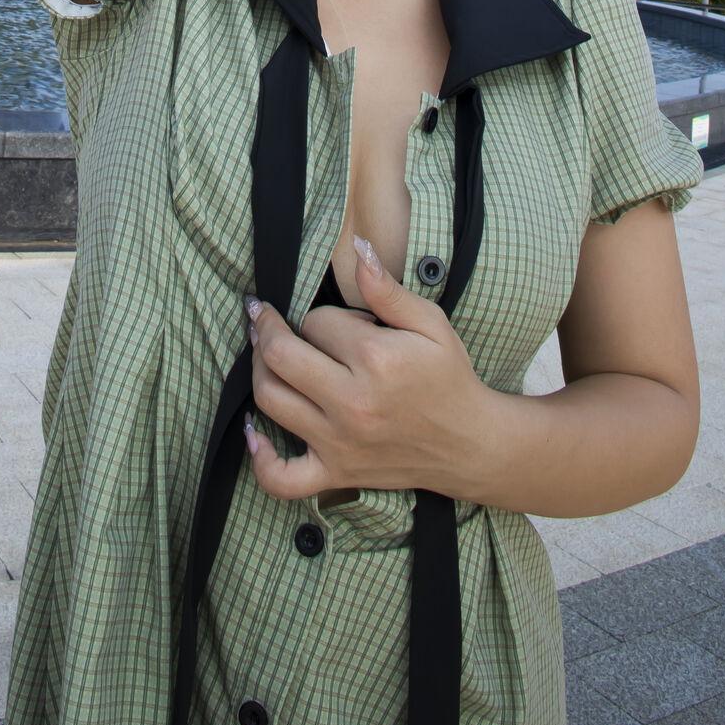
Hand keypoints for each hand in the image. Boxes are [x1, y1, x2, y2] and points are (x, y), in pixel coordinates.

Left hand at [244, 239, 485, 502]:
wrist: (471, 444)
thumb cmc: (450, 378)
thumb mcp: (430, 323)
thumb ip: (386, 288)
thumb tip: (357, 247)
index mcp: (375, 359)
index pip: (316, 321)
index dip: (321, 315)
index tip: (339, 322)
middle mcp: (352, 402)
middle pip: (280, 356)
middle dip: (266, 329)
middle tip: (263, 317)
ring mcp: (340, 442)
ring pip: (271, 401)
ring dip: (259, 371)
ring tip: (265, 355)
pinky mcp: (337, 473)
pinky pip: (283, 477)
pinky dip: (261, 458)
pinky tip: (254, 432)